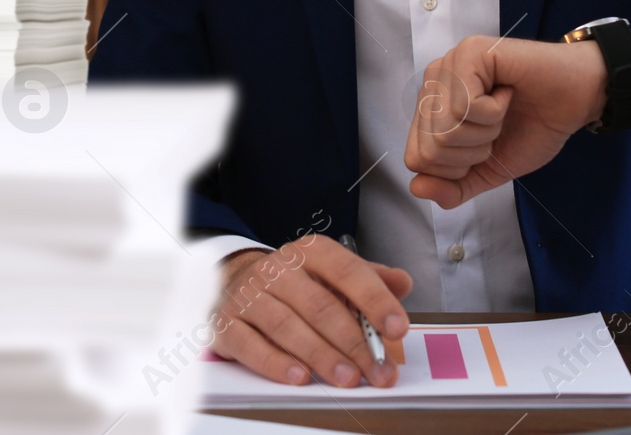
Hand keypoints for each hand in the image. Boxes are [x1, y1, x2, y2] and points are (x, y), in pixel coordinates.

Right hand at [210, 234, 411, 387]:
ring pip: (288, 327)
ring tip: (347, 378)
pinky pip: (251, 345)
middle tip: (377, 370)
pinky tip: (300, 376)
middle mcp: (278, 269)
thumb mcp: (332, 273)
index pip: (347, 271)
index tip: (397, 327)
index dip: (375, 299)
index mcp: (311, 253)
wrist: (235, 280)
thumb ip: (369, 279)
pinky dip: (276, 364)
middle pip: (320, 306)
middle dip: (354, 342)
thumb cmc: (295, 283)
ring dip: (321, 356)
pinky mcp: (227, 322)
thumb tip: (403, 283)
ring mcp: (250, 295)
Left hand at [404, 34, 630, 208]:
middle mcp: (431, 84)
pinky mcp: (468, 53)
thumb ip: (454, 187)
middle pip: (430, 148)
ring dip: (487, 132)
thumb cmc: (534, 127)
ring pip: (446, 129)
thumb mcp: (489, 169)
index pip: (416, 158)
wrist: (576, 99)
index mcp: (431, 110)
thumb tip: (417, 189)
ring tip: (504, 109)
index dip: (456, 169)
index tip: (486, 146)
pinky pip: (466, 107)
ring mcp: (448, 66)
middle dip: (474, 152)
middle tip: (498, 126)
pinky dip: (495, 112)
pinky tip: (508, 93)